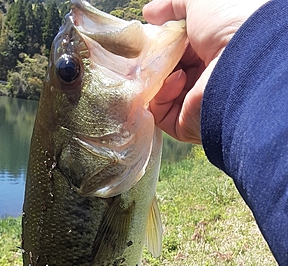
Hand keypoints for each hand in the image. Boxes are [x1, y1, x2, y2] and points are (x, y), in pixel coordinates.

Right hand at [143, 0, 268, 142]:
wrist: (245, 58)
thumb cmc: (230, 24)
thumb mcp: (199, 1)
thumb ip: (172, 6)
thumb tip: (150, 13)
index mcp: (210, 54)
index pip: (176, 53)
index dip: (161, 45)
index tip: (150, 38)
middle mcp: (204, 80)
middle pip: (165, 74)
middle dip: (155, 62)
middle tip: (151, 52)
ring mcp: (195, 104)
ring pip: (159, 95)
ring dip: (157, 78)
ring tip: (168, 65)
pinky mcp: (186, 124)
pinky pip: (160, 114)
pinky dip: (160, 96)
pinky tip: (176, 80)